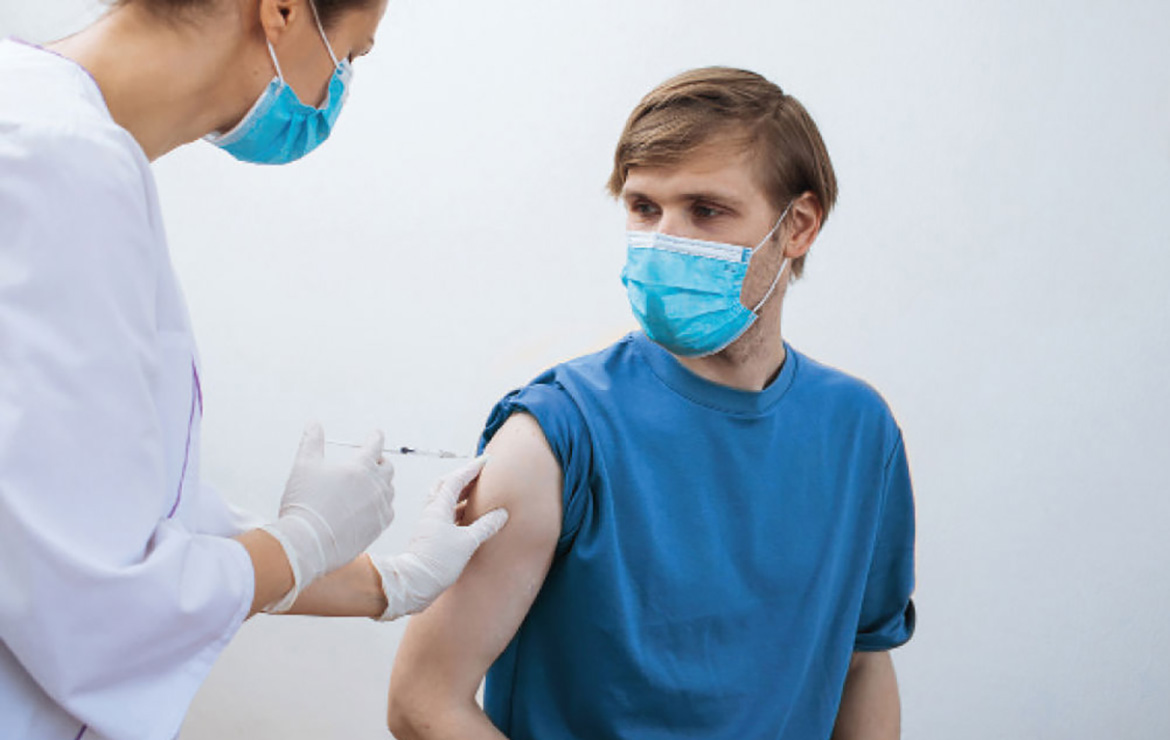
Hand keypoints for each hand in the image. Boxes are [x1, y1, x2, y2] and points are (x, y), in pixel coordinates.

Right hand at [261, 423, 395, 611]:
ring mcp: (379, 507)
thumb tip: (314, 423)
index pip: (375, 445)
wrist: (307, 543)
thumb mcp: (304, 466)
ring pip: (389, 489)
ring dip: (382, 483)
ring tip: (372, 483)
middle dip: (380, 461)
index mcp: (360, 467)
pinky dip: (382, 505)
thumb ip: (312, 441)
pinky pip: (388, 511)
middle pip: (387, 467)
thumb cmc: (304, 504)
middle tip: (372, 460)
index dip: (375, 437)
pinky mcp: (379, 527)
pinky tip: (373, 506)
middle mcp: (375, 486)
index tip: (376, 433)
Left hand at [372, 455, 507, 619]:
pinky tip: (469, 518)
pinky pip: (445, 516)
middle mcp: (432, 512)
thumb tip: (501, 514)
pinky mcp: (430, 537)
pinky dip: (458, 511)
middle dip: (464, 477)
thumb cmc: (436, 562)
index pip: (456, 479)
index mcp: (438, 507)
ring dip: (460, 494)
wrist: (412, 584)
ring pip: (445, 501)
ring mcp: (429, 524)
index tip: (486, 460)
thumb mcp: (467, 542)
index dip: (472, 468)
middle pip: (446, 486)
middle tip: (480, 475)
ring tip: (477, 494)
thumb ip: (485, 526)